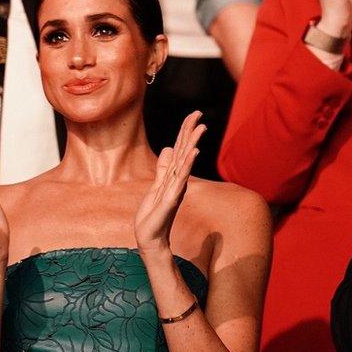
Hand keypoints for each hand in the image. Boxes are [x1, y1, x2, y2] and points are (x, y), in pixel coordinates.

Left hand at [134, 111, 204, 255]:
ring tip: (200, 129)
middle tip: (199, 114)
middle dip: (191, 133)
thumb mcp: (157, 185)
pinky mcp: (171, 199)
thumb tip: (170, 149)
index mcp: (174, 175)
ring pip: (185, 163)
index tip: (194, 115)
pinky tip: (192, 154)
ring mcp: (176, 189)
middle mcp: (178, 180)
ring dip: (192, 145)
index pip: (181, 150)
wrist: (150, 236)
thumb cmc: (154, 214)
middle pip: (186, 152)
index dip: (186, 132)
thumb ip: (164, 168)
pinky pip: (180, 180)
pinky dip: (186, 167)